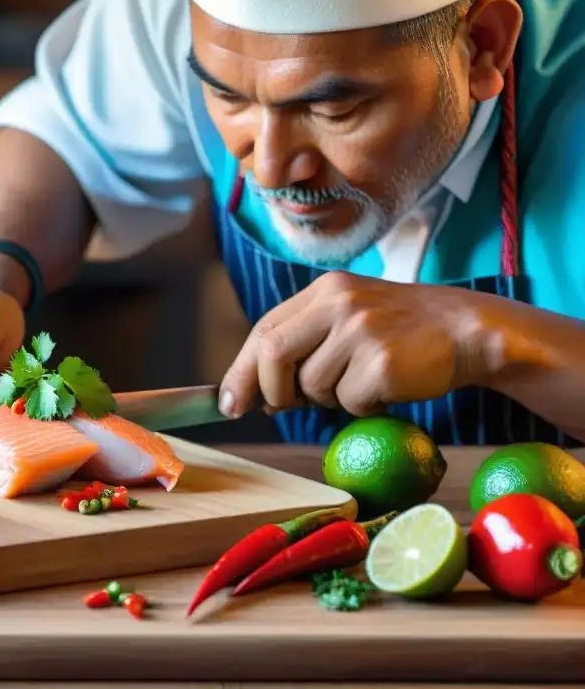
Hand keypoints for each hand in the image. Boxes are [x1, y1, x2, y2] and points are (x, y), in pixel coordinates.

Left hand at [219, 271, 504, 418]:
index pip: (264, 330)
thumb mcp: (347, 321)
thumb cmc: (400, 331)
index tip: (229, 403)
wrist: (468, 329)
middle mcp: (339, 302)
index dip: (241, 370)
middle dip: (270, 391)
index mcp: (324, 290)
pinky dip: (364, 408)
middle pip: (273, 354)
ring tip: (364, 380)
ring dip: (331, 399)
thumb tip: (256, 396)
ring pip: (313, 386)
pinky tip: (388, 388)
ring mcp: (361, 330)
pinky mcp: (383, 361)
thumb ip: (302, 347)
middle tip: (282, 407)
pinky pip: (350, 403)